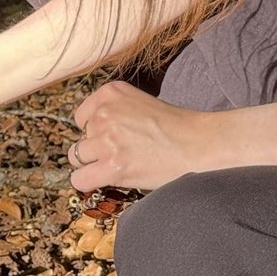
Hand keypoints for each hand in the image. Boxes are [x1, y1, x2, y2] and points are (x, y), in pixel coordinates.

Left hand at [67, 80, 221, 193]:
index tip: (114, 138)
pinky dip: (89, 183)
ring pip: (77, 157)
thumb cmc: (176, 127)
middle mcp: (104, 112)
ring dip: (94, 165)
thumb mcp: (141, 103)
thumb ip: (114, 112)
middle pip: (80, 138)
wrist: (199, 144)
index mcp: (111, 93)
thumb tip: (90, 134)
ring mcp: (107, 138)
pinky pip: (80, 179)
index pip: (81, 117)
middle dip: (96, 148)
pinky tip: (107, 180)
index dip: (96, 131)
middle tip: (124, 154)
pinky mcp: (112, 165)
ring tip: (119, 166)